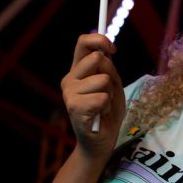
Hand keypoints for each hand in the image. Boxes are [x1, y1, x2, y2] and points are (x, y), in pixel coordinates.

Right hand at [61, 33, 124, 156]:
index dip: (100, 40)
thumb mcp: (113, 84)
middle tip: (107, 92)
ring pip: (104, 79)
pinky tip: (100, 115)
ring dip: (110, 94)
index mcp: (77, 70)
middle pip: (97, 58)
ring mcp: (69, 93)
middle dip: (111, 74)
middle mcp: (69, 79)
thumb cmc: (107, 111)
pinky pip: (102, 97)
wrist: (101, 142)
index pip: (83, 42)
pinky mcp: (74, 108)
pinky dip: (107, 106)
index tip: (112, 50)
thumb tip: (106, 52)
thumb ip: (108, 68)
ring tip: (103, 106)